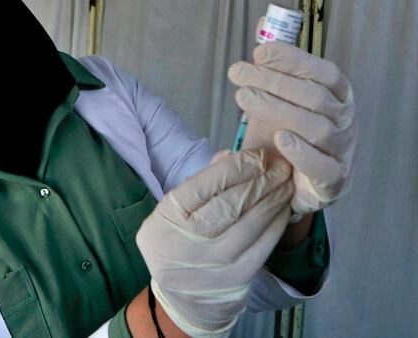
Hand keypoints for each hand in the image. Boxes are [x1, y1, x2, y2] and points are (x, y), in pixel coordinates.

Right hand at [136, 150, 293, 337]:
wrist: (181, 299)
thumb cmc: (177, 242)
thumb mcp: (172, 212)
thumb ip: (200, 183)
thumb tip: (231, 155)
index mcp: (168, 218)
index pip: (206, 184)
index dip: (237, 166)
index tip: (257, 155)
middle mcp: (189, 241)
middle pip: (232, 202)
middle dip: (261, 179)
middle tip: (280, 165)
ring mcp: (215, 262)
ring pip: (252, 223)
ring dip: (274, 198)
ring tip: (286, 182)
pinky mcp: (238, 278)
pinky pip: (264, 245)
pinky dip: (277, 223)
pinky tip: (283, 208)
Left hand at [229, 42, 356, 215]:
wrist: (290, 184)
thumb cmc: (286, 135)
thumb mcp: (275, 97)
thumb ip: (273, 64)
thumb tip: (264, 22)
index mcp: (337, 97)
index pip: (324, 72)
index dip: (294, 59)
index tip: (259, 51)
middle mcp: (345, 121)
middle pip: (315, 96)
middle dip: (273, 81)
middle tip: (237, 74)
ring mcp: (342, 152)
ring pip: (318, 127)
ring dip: (277, 109)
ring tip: (244, 97)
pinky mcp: (334, 181)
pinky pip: (324, 167)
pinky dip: (302, 151)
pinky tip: (280, 138)